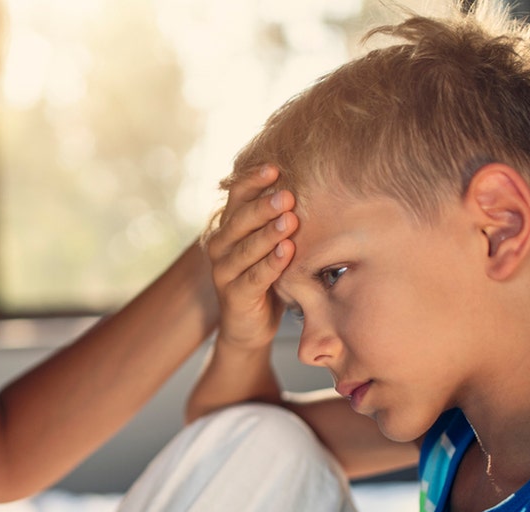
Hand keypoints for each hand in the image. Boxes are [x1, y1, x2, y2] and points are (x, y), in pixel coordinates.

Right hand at [203, 166, 296, 350]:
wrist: (249, 325)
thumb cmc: (266, 277)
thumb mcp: (268, 244)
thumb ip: (277, 218)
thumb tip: (308, 181)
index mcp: (229, 226)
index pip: (237, 196)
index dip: (253, 180)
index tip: (275, 168)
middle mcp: (221, 245)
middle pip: (240, 220)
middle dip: (264, 206)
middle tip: (288, 196)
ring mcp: (224, 272)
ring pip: (246, 248)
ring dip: (268, 233)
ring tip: (290, 220)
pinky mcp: (234, 296)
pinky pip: (254, 277)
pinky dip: (271, 264)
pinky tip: (287, 252)